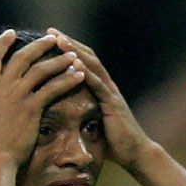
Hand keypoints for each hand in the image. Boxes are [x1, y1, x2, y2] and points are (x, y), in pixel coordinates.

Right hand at [0, 29, 87, 166]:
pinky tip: (80, 74)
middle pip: (22, 57)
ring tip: (73, 55)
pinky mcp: (32, 108)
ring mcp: (17, 96)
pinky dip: (67, 80)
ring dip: (58, 60)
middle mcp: (2, 88)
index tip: (12, 32)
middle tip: (53, 37)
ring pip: (41, 70)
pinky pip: (53, 88)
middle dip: (39, 45)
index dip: (2, 43)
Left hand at [46, 29, 158, 170]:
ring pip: (92, 66)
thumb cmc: (113, 142)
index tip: (50, 38)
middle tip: (50, 31)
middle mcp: (107, 86)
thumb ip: (81, 111)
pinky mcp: (113, 104)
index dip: (68, 49)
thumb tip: (57, 112)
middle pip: (87, 57)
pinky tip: (74, 63)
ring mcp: (111, 94)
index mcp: (101, 89)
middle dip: (69, 43)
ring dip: (74, 52)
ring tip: (59, 40)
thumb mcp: (92, 122)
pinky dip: (86, 72)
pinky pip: (98, 85)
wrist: (135, 153)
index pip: (84, 62)